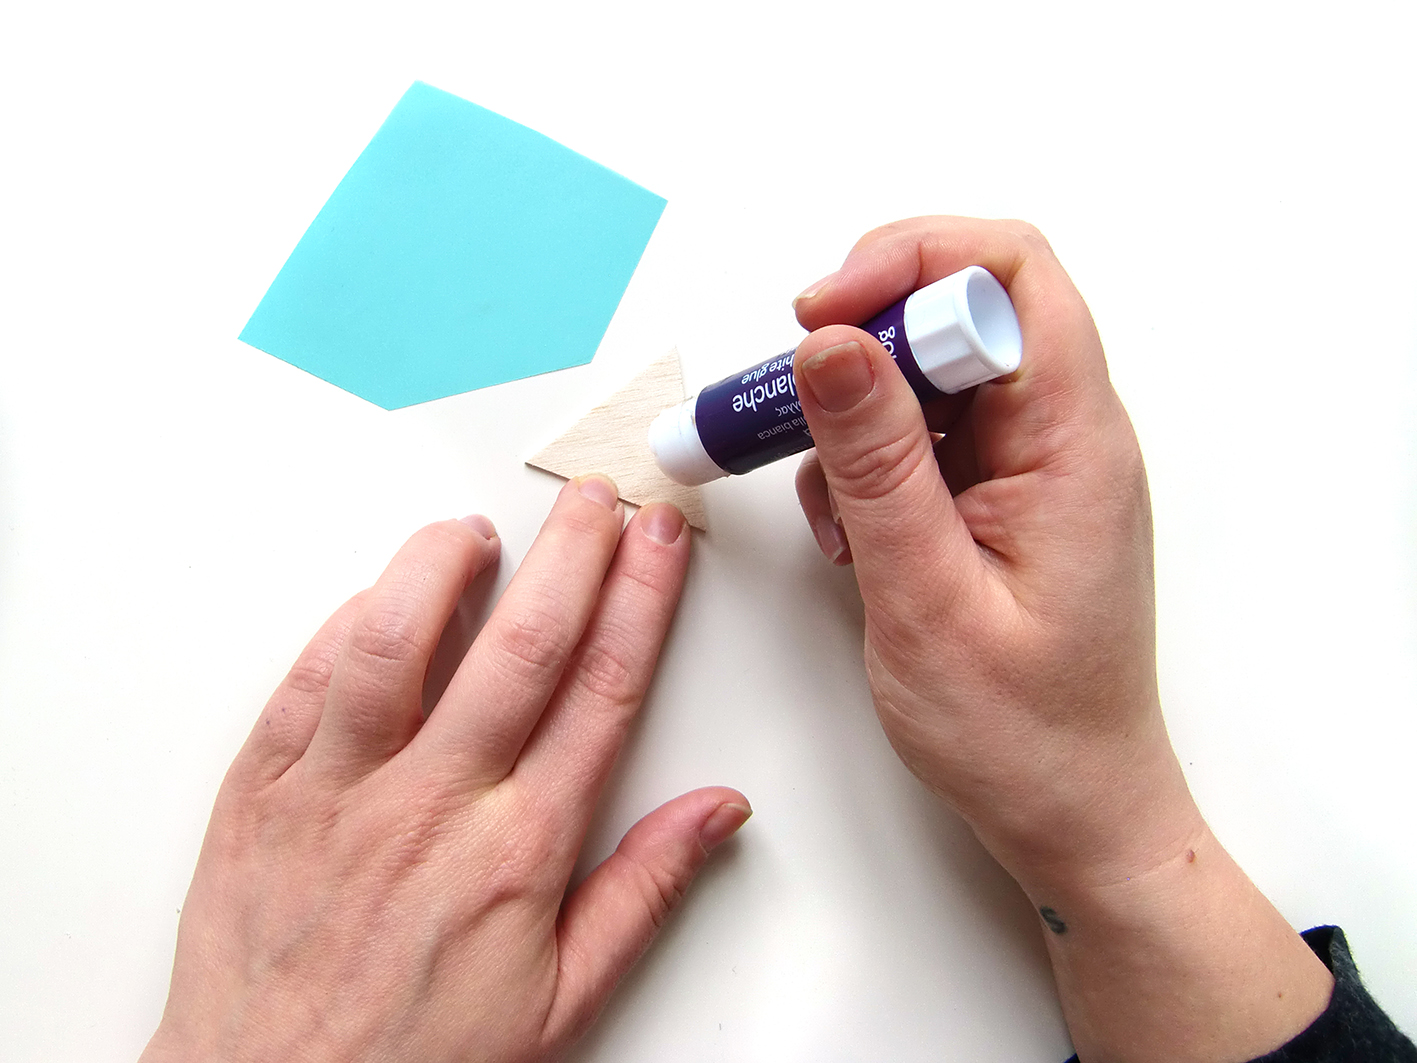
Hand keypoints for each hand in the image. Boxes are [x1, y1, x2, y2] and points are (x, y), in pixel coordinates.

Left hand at [141, 478, 748, 1062]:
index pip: (602, 690)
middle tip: (597, 497)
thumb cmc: (416, 1059)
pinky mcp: (264, 789)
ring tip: (480, 532)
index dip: (642, 600)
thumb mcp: (563, 1001)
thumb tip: (718, 813)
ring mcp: (339, 790)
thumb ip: (645, 892)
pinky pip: (306, 680)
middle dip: (572, 552)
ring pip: (396, 640)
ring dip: (445, 567)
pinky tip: (381, 596)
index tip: (661, 544)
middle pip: (520, 644)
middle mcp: (431, 804)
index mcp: (517, 851)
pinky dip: (348, 621)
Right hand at [790, 217, 1330, 1061]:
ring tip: (838, 512)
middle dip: (863, 340)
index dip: (908, 264)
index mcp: (1074, 441)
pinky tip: (857, 536)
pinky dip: (869, 465)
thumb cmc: (1023, 733)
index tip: (820, 317)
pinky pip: (925, 434)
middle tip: (794, 406)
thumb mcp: (927, 598)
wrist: (1072, 813)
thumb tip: (831, 341)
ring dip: (859, 417)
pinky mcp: (999, 495)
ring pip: (931, 372)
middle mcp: (1062, 434)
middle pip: (962, 308)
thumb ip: (878, 463)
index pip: (1008, 273)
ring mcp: (1031, 464)